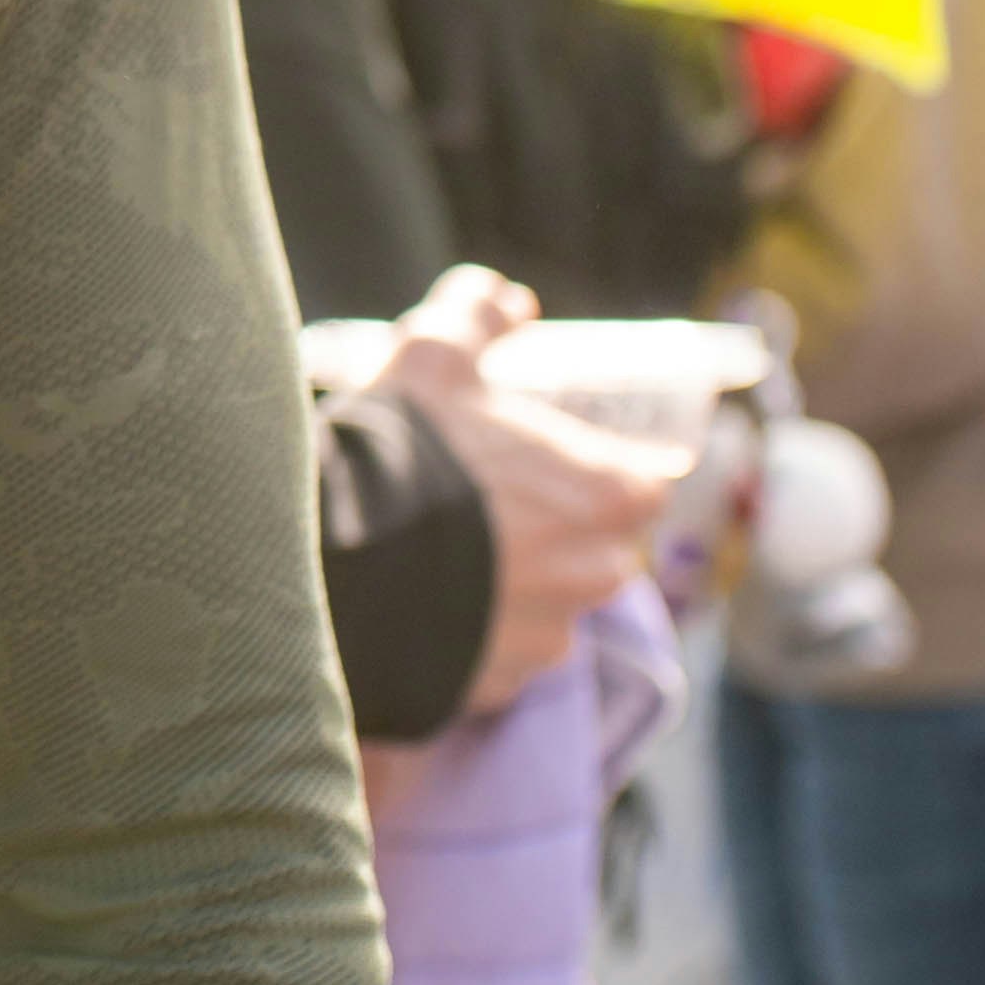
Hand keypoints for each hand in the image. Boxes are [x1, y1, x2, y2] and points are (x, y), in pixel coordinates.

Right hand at [365, 262, 677, 713]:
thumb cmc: (404, 449)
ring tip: (453, 555)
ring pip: (556, 604)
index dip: (609, 466)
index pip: (649, 481)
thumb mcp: (434, 352)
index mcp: (608, 493)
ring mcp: (552, 637)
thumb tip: (506, 299)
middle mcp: (599, 572)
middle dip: (564, 527)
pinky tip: (431, 602)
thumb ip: (479, 316)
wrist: (335, 560)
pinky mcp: (502, 686)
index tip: (561, 459)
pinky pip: (507, 653)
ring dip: (523, 583)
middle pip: (605, 546)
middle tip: (498, 500)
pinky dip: (483, 632)